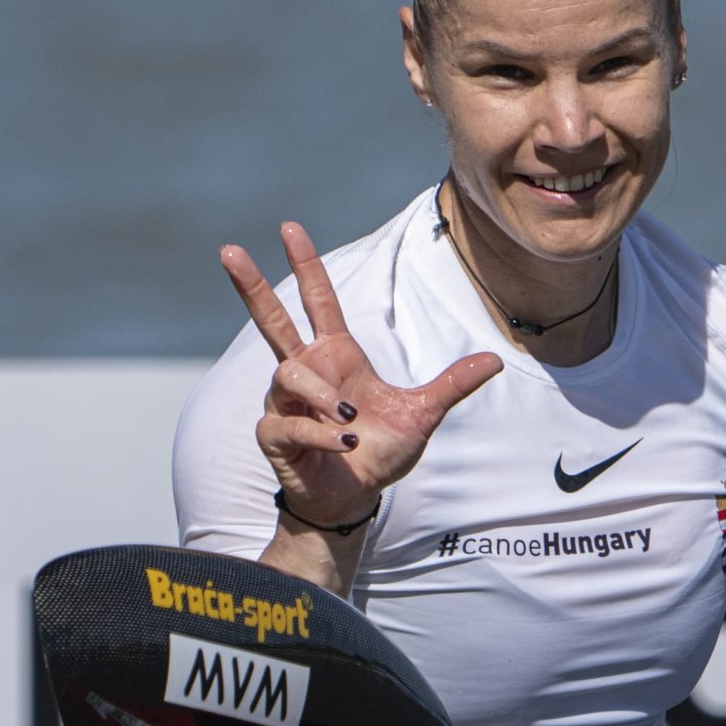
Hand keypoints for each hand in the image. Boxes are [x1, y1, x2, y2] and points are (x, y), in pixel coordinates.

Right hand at [222, 221, 501, 531]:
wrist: (356, 498)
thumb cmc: (379, 452)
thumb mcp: (422, 414)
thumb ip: (452, 385)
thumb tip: (496, 360)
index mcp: (336, 356)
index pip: (318, 300)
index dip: (306, 264)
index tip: (290, 227)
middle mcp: (305, 372)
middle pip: (271, 319)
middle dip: (251, 285)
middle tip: (229, 249)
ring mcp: (284, 402)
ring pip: (289, 375)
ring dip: (323, 397)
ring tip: (351, 421)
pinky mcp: (274, 434)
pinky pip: (290, 422)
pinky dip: (321, 433)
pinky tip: (344, 444)